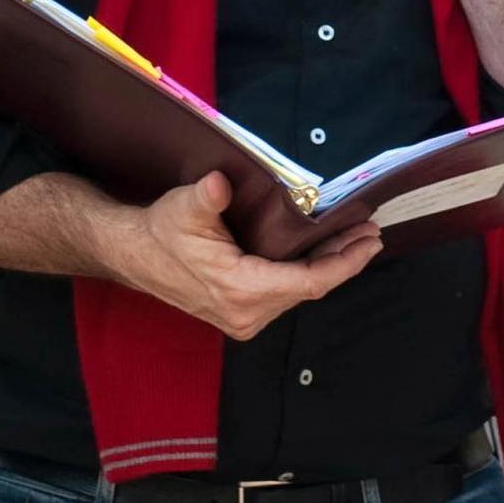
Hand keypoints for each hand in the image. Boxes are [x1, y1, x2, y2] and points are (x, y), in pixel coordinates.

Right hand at [113, 172, 381, 339]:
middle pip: (311, 288)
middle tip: (370, 231)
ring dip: (329, 266)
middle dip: (344, 259)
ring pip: (300, 292)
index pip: (309, 282)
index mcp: (239, 290)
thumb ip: (206, 197)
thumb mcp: (183, 208)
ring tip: (355, 237)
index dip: (344, 262)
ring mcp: (245, 317)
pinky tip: (323, 252)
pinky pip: (287, 293)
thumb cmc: (160, 230)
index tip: (369, 241)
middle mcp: (246, 313)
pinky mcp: (242, 313)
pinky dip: (309, 272)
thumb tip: (220, 185)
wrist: (133, 254)